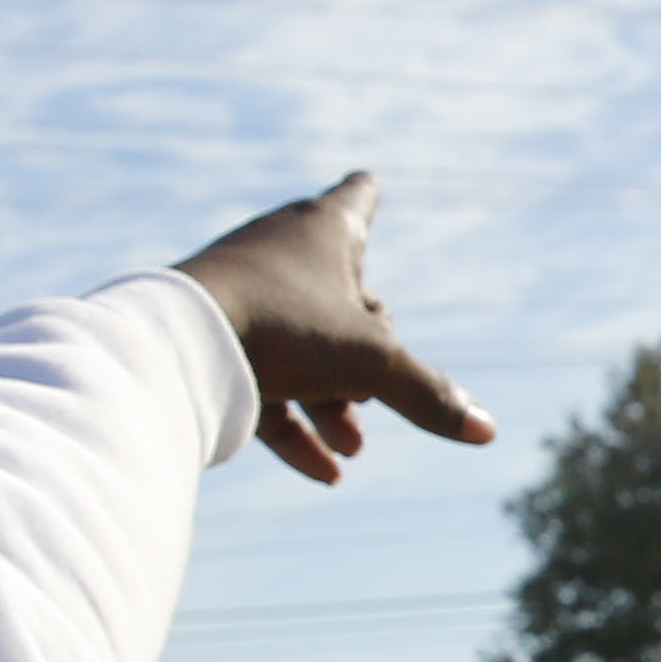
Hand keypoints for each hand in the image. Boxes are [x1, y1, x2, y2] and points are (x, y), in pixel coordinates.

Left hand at [173, 176, 493, 483]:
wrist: (172, 344)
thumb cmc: (279, 326)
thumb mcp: (370, 363)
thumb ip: (428, 395)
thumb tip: (488, 430)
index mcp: (323, 230)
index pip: (357, 198)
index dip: (367, 199)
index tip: (367, 188)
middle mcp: (279, 250)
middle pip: (339, 294)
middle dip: (367, 352)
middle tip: (374, 397)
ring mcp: (241, 293)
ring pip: (301, 345)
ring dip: (333, 400)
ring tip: (352, 448)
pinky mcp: (211, 339)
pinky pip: (261, 381)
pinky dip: (293, 424)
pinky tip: (323, 473)